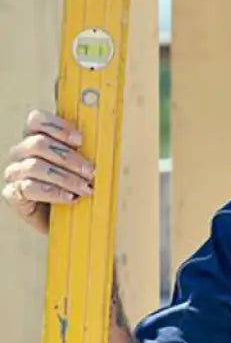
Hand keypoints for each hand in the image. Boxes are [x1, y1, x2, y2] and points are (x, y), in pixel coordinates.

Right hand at [2, 110, 94, 233]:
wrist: (69, 223)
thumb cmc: (76, 189)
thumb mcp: (83, 168)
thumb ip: (85, 152)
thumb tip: (104, 141)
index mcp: (35, 137)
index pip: (37, 120)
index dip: (58, 127)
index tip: (80, 140)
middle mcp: (21, 152)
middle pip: (38, 143)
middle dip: (69, 158)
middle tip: (90, 171)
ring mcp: (15, 173)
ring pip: (35, 166)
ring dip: (65, 177)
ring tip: (86, 188)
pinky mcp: (14, 194)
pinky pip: (29, 188)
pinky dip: (53, 193)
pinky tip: (70, 198)